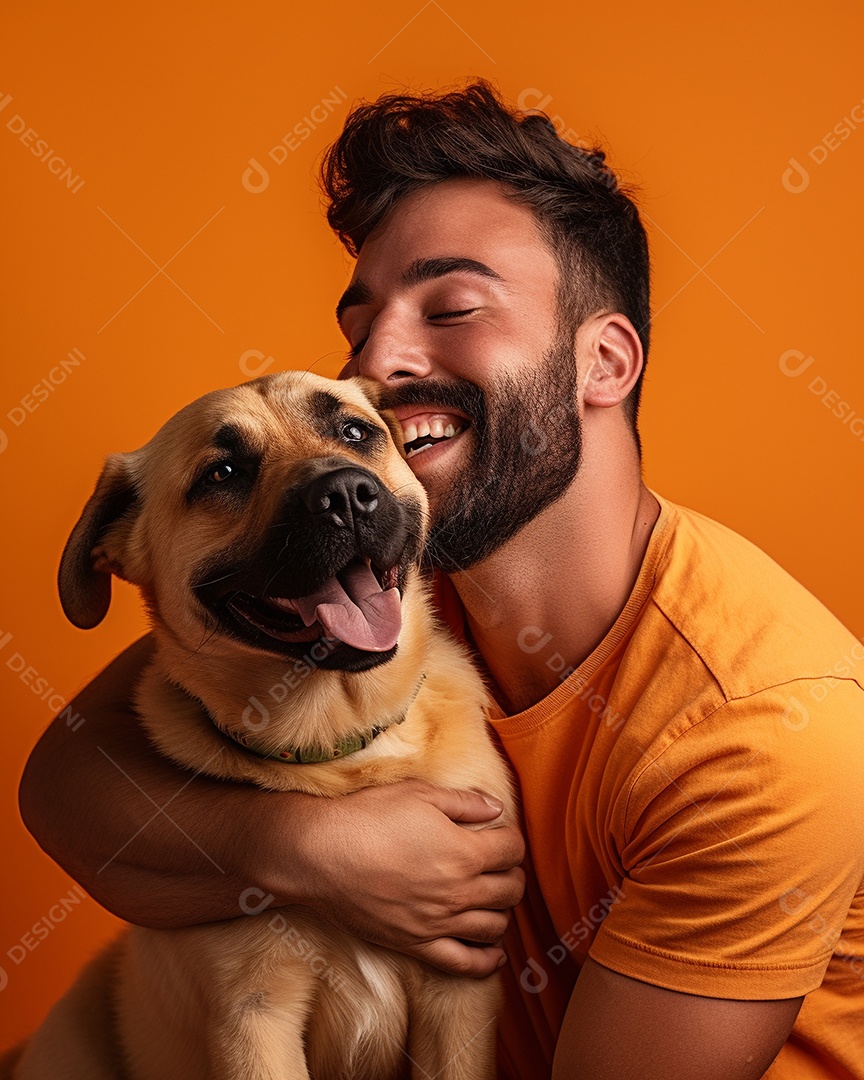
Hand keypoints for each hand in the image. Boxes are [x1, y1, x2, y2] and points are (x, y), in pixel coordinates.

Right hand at [274, 779, 524, 976]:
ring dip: (503, 911)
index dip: (512, 840)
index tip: (502, 835)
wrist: (321, 855)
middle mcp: (458, 892)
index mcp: (464, 852)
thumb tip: (497, 810)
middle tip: (502, 865)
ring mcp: (439, 923)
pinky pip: (464, 963)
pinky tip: (494, 952)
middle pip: (510, 890)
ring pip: (494, 926)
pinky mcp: (417, 945)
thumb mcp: (419, 794)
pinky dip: (487, 961)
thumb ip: (464, 802)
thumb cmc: (369, 818)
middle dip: (513, 874)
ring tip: (494, 898)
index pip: (512, 850)